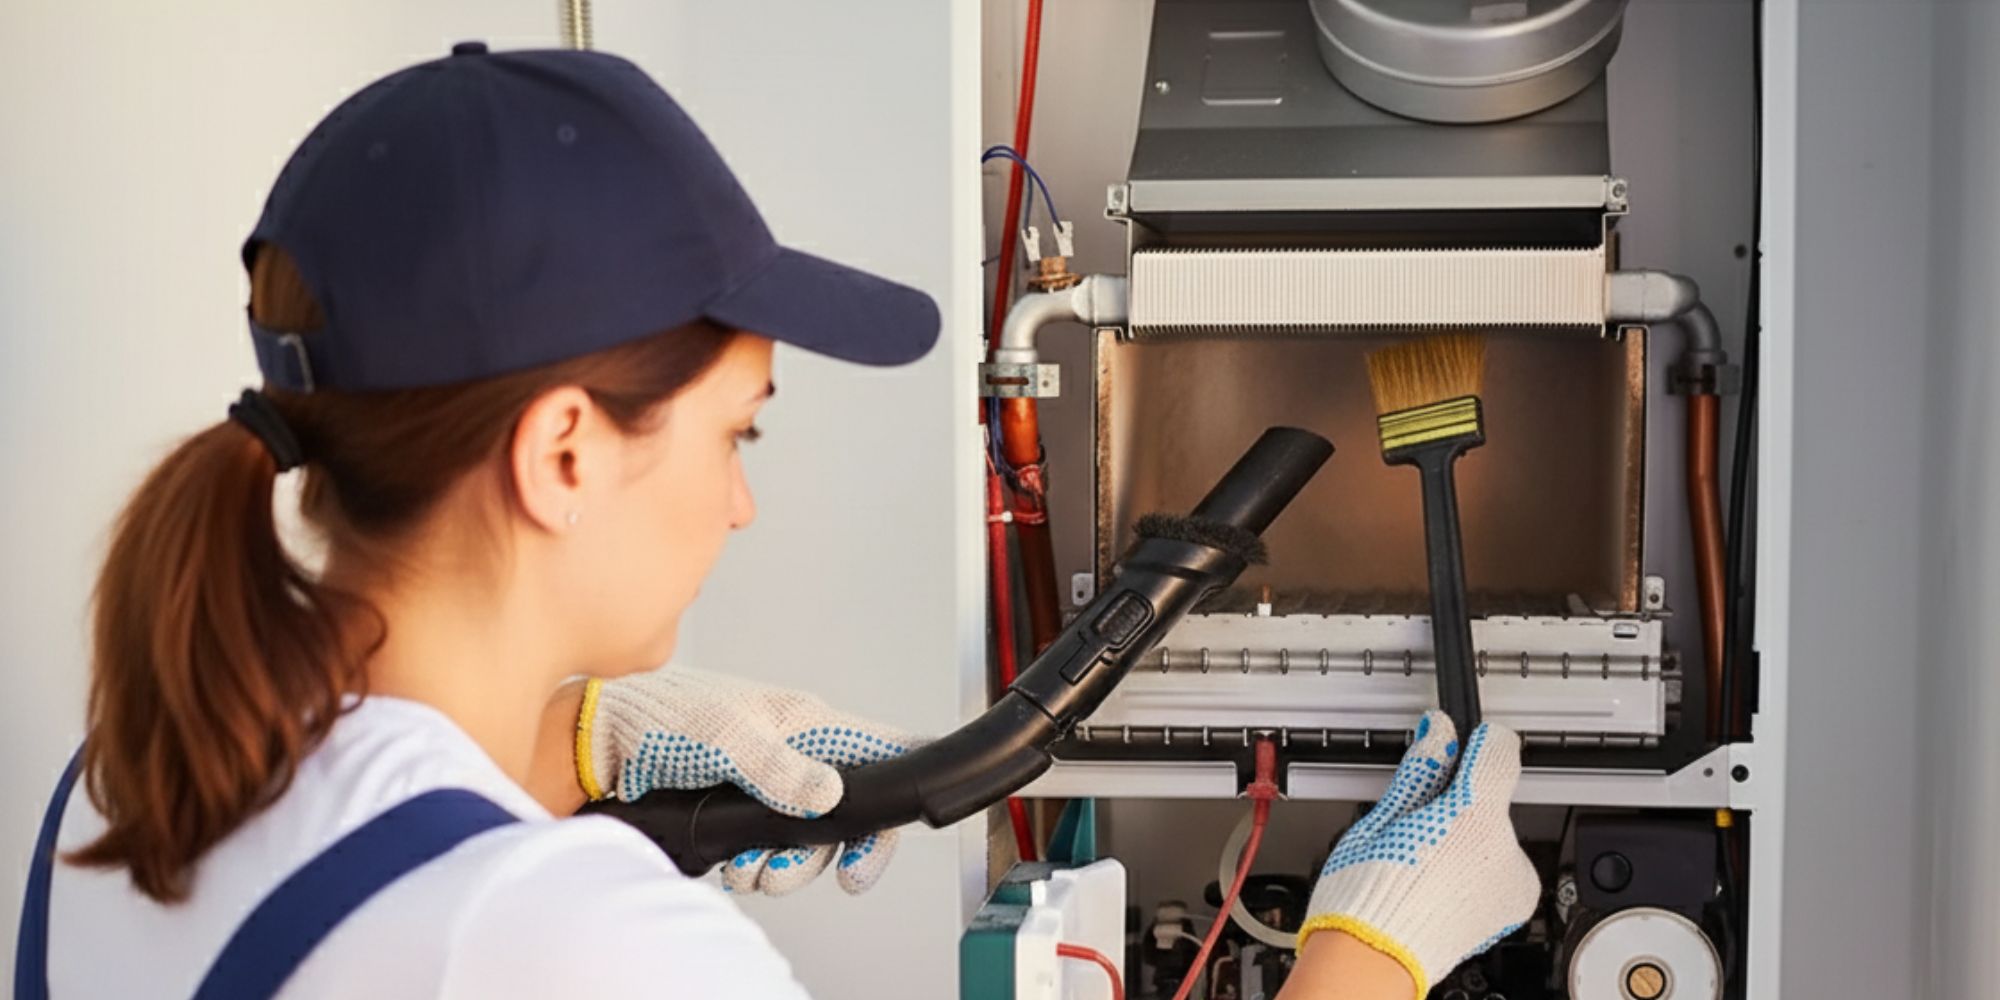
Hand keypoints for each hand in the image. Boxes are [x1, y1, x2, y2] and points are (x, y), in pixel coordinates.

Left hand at [577, 667, 917, 895]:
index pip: (879, 751)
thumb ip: (783, 769)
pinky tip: (730, 866)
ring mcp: (769, 783)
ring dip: (782, 867)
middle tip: (787, 871)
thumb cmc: (662, 718)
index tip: (885, 833)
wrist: (602, 742)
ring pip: (805, 839)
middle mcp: (795, 754)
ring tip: (748, 870)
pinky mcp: (741, 809)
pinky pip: (767, 849)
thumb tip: (832, 794)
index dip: (897, 789)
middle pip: (844, 814)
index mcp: (805, 723)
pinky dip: (754, 865)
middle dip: (821, 854)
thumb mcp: (729, 739)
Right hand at [1297, 711, 1540, 999]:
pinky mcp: (1511, 909)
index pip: (1500, 751)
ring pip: (1495, 836)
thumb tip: (1438, 735)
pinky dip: (1474, 870)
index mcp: (1474, 816)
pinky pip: (1500, 870)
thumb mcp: (1381, 819)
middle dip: (1459, 803)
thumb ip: (1421, 771)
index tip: (1459, 742)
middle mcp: (1505, 850)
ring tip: (1422, 860)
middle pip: (1492, 798)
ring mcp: (1512, 884)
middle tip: (1415, 823)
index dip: (1476, 741)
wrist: (1372, 962)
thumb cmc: (1365, 901)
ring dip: (1468, 839)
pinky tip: (1438, 881)